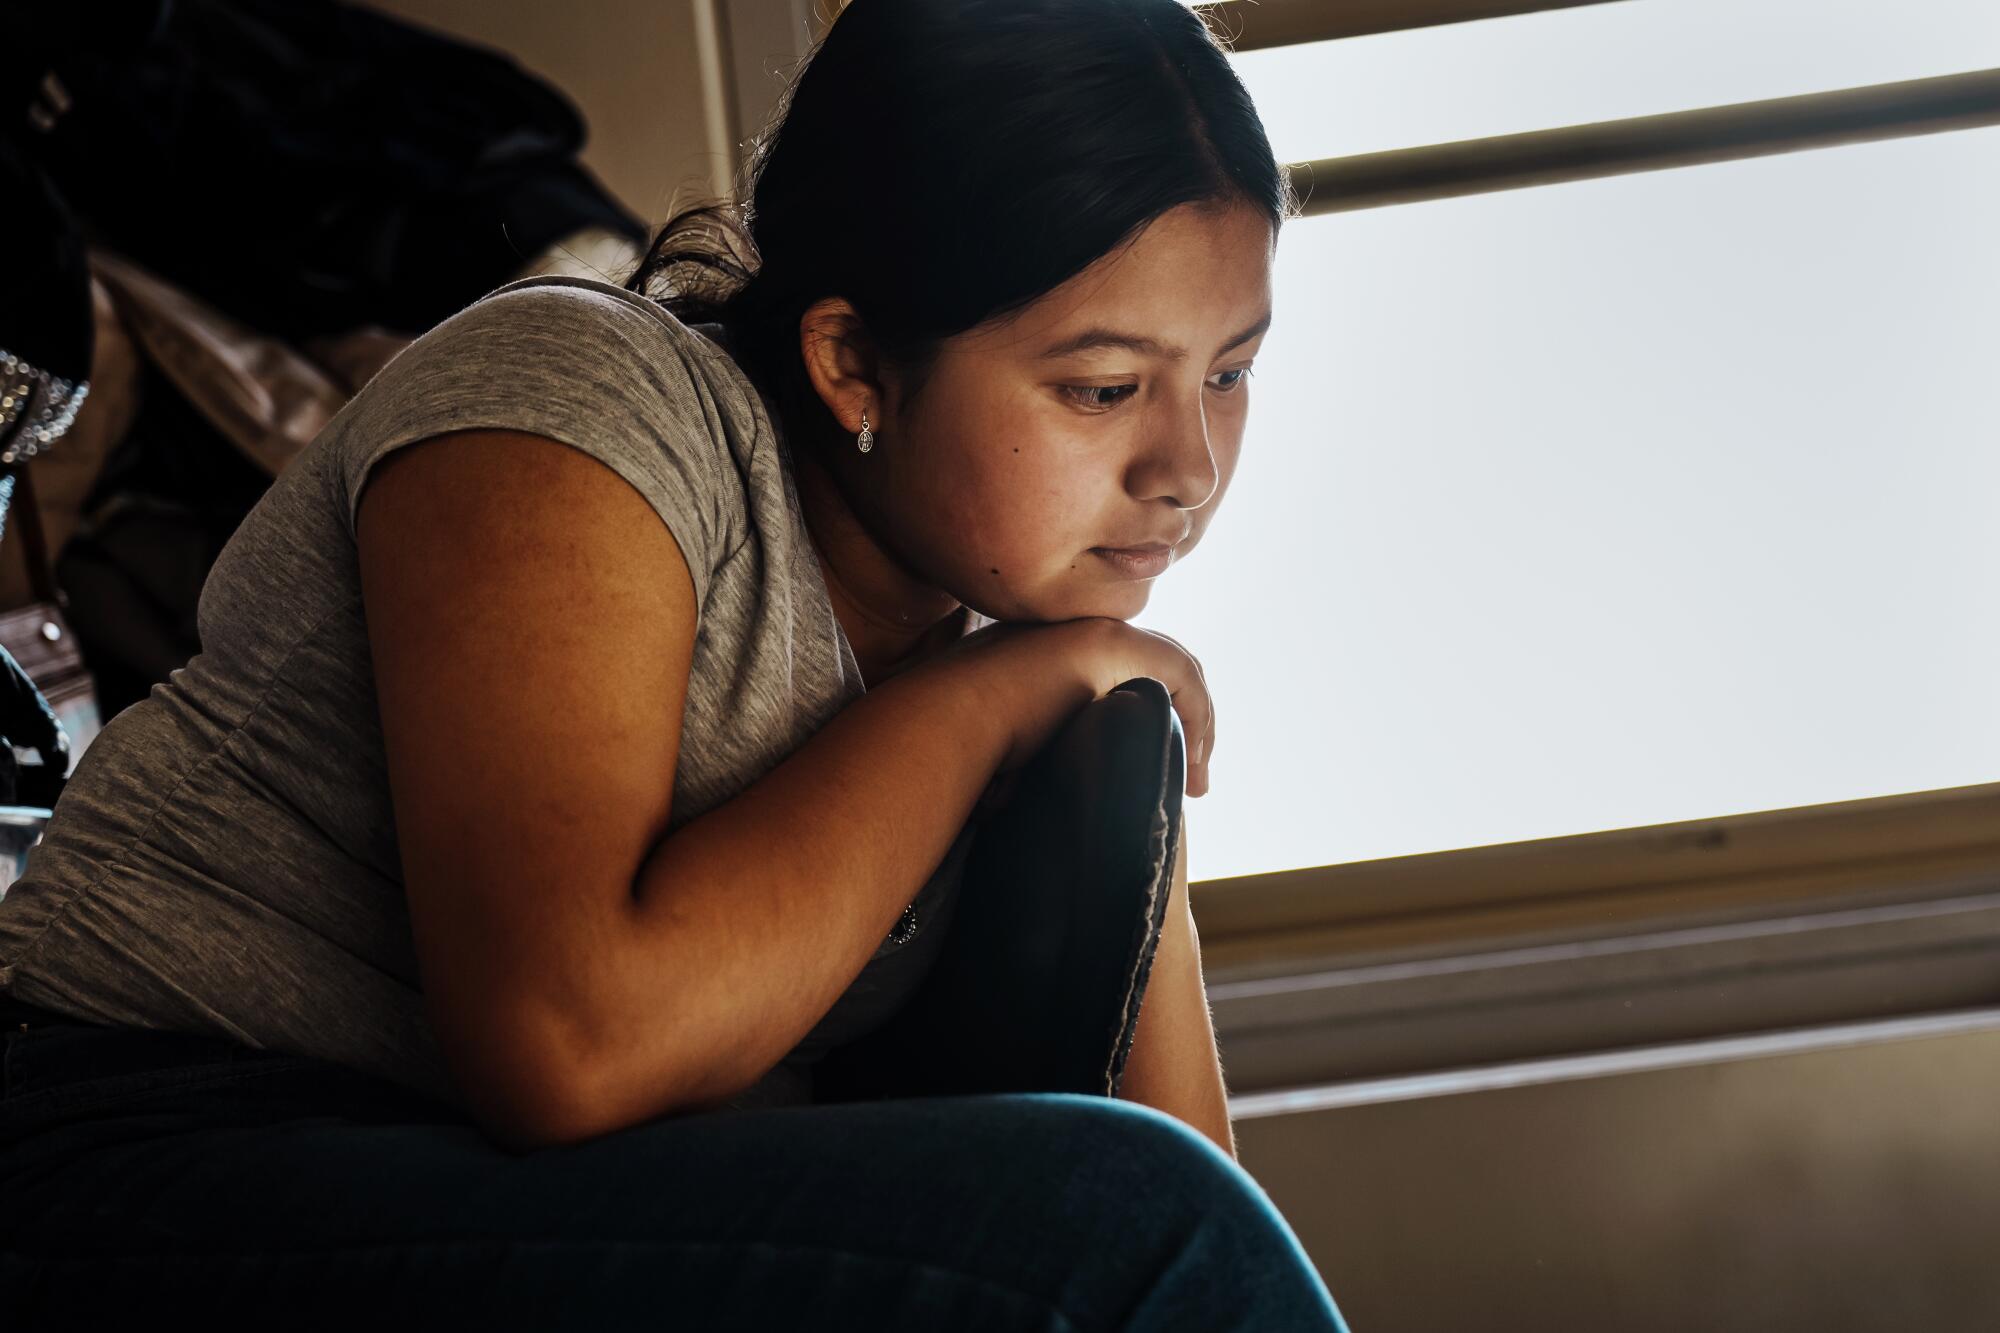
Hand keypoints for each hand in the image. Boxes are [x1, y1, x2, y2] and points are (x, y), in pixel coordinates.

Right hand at [927, 617, 1214, 798]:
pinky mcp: (1111, 642)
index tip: (1157, 763)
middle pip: (1152, 665)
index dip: (1146, 712)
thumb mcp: (1003, 746)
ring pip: (1173, 666)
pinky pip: (1179, 674)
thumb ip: (1021, 752)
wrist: (946, 718)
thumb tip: (1011, 795)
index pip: (1113, 672)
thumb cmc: (959, 744)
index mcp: (1046, 651)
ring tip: (1198, 778)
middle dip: (1182, 718)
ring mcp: (1090, 630)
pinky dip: (1198, 715)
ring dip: (1196, 723)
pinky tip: (1196, 760)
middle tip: (1192, 773)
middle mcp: (1072, 631)